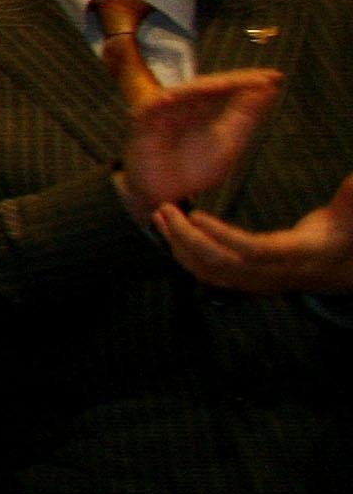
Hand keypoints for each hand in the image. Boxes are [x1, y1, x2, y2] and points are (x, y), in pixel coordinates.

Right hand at [120, 69, 282, 211]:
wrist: (166, 195)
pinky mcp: (142, 124)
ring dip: (205, 87)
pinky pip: (151, 107)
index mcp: (205, 108)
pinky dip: (163, 101)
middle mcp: (185, 105)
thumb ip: (246, 116)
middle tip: (262, 78)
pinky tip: (178, 96)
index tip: (277, 77)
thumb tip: (270, 89)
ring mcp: (163, 112)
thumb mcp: (229, 142)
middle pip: (210, 86)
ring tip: (229, 84)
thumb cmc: (195, 169)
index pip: (227, 89)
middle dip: (235, 81)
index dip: (250, 82)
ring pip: (184, 93)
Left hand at [153, 168, 352, 294]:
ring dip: (180, 247)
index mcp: (297, 255)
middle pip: (222, 264)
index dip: (224, 236)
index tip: (196, 215)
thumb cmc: (347, 236)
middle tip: (165, 210)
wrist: (344, 270)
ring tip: (160, 217)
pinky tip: (171, 233)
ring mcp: (258, 282)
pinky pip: (210, 275)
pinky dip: (186, 256)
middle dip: (188, 239)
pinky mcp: (247, 282)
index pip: (254, 251)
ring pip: (210, 273)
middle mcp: (273, 274)